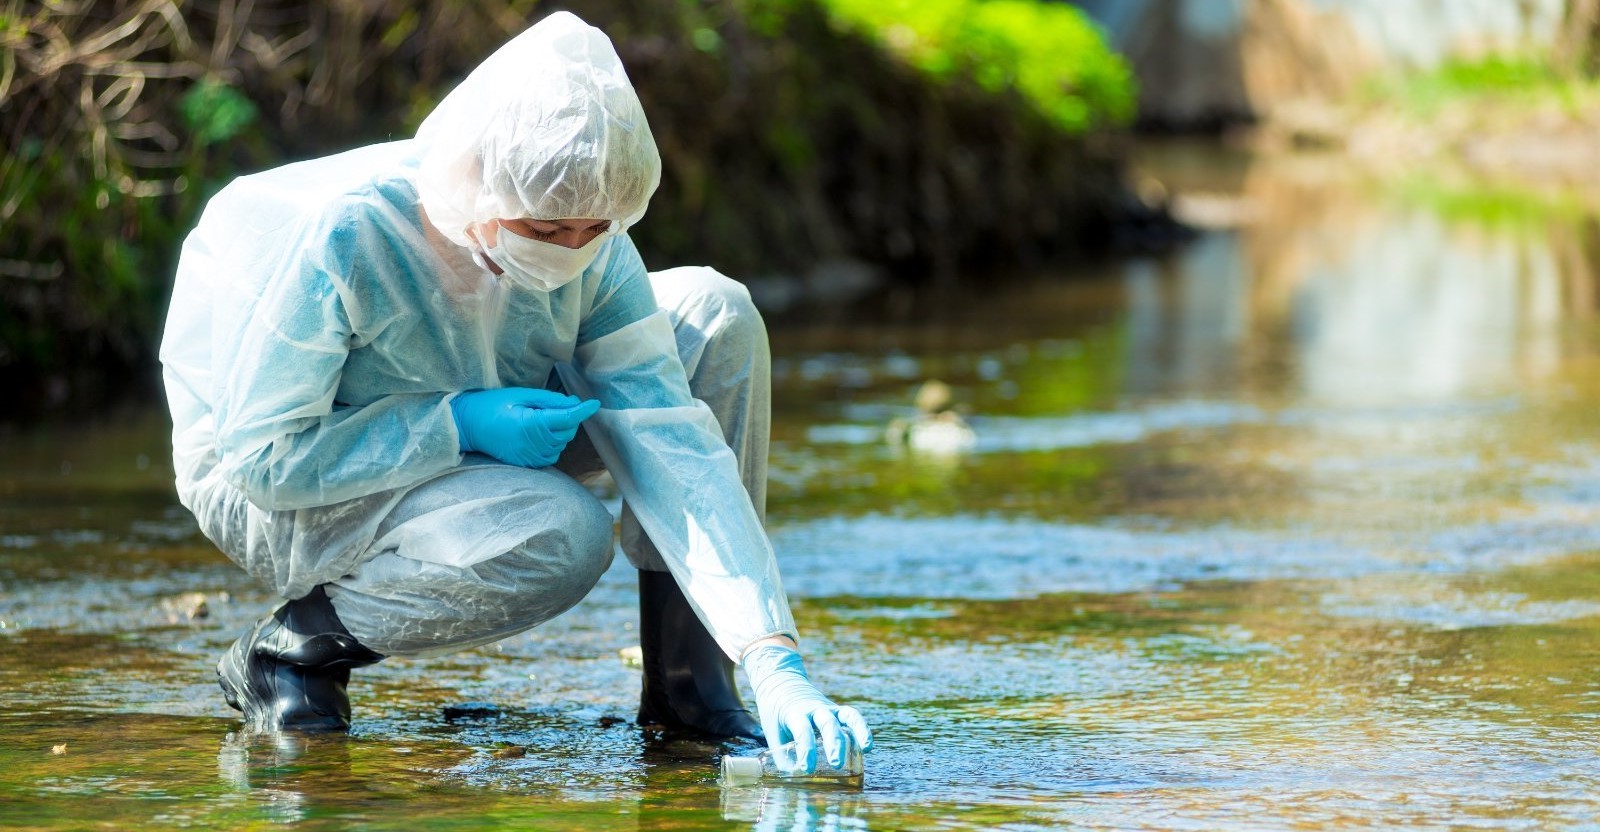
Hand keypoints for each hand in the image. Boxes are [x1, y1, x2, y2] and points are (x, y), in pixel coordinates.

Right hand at [450, 387, 600, 467]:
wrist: (467, 425)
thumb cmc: (491, 405)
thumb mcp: (519, 395)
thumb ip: (548, 400)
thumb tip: (573, 403)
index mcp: (530, 424)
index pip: (566, 418)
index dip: (582, 411)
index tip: (595, 404)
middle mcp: (532, 445)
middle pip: (566, 432)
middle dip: (568, 418)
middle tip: (551, 405)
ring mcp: (529, 457)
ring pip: (561, 444)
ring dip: (560, 431)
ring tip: (538, 418)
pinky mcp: (526, 464)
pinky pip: (551, 455)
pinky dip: (552, 443)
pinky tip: (539, 433)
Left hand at [743, 644, 872, 773]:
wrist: (781, 684)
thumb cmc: (776, 715)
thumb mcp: (773, 734)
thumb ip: (784, 757)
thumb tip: (796, 778)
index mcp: (794, 713)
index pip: (802, 730)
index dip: (806, 750)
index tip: (807, 768)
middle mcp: (814, 708)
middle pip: (827, 723)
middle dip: (834, 743)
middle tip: (836, 764)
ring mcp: (828, 708)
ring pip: (846, 715)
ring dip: (857, 731)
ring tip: (866, 749)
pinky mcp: (837, 711)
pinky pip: (853, 717)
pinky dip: (862, 729)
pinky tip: (867, 746)